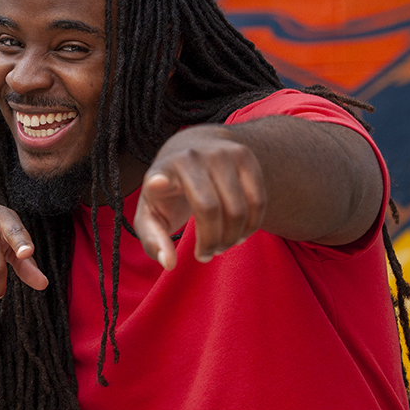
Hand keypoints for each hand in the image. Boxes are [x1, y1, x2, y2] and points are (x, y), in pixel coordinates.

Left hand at [134, 126, 266, 268]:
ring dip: (233, 238)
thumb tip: (169, 263)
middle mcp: (193, 156)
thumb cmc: (169, 190)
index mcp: (164, 169)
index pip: (162, 176)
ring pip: (239, 210)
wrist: (192, 146)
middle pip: (210, 210)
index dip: (160, 181)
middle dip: (212, 242)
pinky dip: (251, 226)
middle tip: (206, 254)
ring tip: (222, 245)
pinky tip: (239, 233)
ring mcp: (222, 153)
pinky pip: (258, 201)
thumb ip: (153, 240)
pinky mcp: (245, 156)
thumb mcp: (151, 213)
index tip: (157, 183)